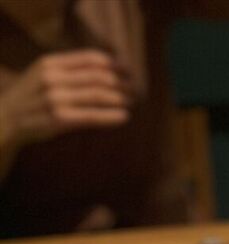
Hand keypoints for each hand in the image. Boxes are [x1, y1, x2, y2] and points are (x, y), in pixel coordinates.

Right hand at [1, 49, 131, 147]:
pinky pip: (91, 116)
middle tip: (135, 88)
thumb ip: (68, 70)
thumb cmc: (30, 99)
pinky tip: (124, 117)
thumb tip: (104, 69)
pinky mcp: (59, 119)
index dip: (113, 63)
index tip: (128, 69)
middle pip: (97, 77)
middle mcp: (53, 78)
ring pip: (97, 95)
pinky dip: (110, 116)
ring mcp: (56, 99)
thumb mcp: (43, 75)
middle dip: (120, 82)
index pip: (89, 58)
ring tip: (132, 101)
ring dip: (119, 98)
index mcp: (51, 63)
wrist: (6, 120)